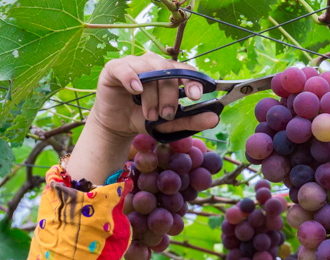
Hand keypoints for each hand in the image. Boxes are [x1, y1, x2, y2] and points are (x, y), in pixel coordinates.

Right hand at [67, 54, 218, 183]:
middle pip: (167, 72)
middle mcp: (153, 64)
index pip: (185, 70)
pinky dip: (131, 77)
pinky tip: (136, 90)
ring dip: (151, 97)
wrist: (119, 125)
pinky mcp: (114, 68)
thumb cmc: (145, 119)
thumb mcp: (170, 123)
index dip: (192, 81)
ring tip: (150, 115)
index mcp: (170, 73)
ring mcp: (134, 64)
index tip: (196, 96)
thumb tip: (214, 119)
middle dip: (169, 96)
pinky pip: (124, 67)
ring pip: (148, 71)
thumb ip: (191, 120)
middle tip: (166, 115)